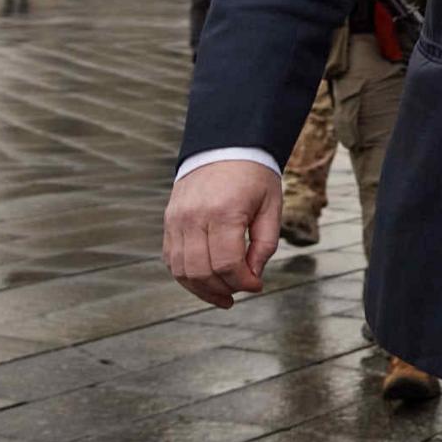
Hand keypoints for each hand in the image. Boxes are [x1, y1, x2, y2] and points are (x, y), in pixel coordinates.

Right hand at [162, 160, 282, 307]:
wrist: (225, 146)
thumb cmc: (254, 177)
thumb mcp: (272, 206)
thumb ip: (265, 243)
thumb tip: (253, 275)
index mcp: (224, 211)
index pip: (227, 263)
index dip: (243, 282)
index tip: (257, 286)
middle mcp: (194, 217)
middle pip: (202, 271)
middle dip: (225, 289)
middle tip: (242, 290)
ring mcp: (177, 220)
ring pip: (182, 271)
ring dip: (203, 290)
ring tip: (224, 295)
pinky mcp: (169, 223)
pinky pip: (172, 260)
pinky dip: (187, 276)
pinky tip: (206, 282)